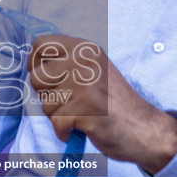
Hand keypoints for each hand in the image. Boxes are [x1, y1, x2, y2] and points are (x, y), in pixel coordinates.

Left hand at [26, 34, 176, 173]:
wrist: (143, 127)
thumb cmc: (114, 103)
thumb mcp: (93, 70)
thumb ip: (67, 64)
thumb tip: (33, 67)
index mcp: (84, 49)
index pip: (41, 44)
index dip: (35, 63)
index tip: (47, 79)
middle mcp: (83, 61)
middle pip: (36, 77)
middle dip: (46, 96)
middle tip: (68, 103)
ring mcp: (84, 84)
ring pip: (46, 103)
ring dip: (58, 116)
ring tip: (80, 115)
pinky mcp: (85, 108)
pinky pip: (57, 123)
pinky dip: (65, 132)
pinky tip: (82, 128)